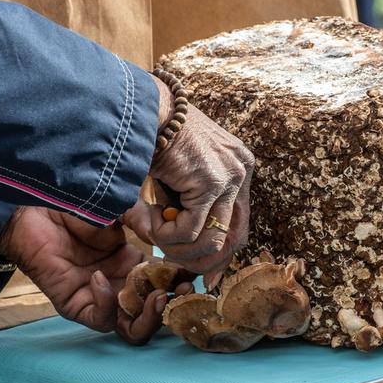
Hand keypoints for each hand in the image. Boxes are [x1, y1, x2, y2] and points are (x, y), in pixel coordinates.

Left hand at [0, 206, 192, 342]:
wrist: (33, 208)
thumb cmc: (74, 205)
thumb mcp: (118, 208)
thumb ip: (142, 218)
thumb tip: (161, 238)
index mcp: (133, 264)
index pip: (166, 283)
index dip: (181, 281)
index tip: (192, 271)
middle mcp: (120, 285)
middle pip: (154, 314)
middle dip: (172, 306)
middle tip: (181, 290)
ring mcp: (98, 298)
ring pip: (133, 329)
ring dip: (150, 317)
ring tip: (156, 296)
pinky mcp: (75, 305)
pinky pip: (100, 320)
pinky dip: (106, 303)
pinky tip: (99, 277)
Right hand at [123, 77, 254, 285]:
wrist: (140, 108)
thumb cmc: (152, 140)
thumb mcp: (178, 181)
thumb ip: (187, 212)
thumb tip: (188, 256)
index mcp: (238, 168)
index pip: (240, 226)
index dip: (221, 256)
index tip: (204, 274)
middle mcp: (241, 171)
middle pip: (234, 240)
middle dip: (202, 261)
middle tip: (175, 264)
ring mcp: (230, 176)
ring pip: (212, 241)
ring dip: (177, 247)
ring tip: (152, 232)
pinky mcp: (211, 181)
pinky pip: (190, 229)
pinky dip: (165, 235)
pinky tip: (147, 219)